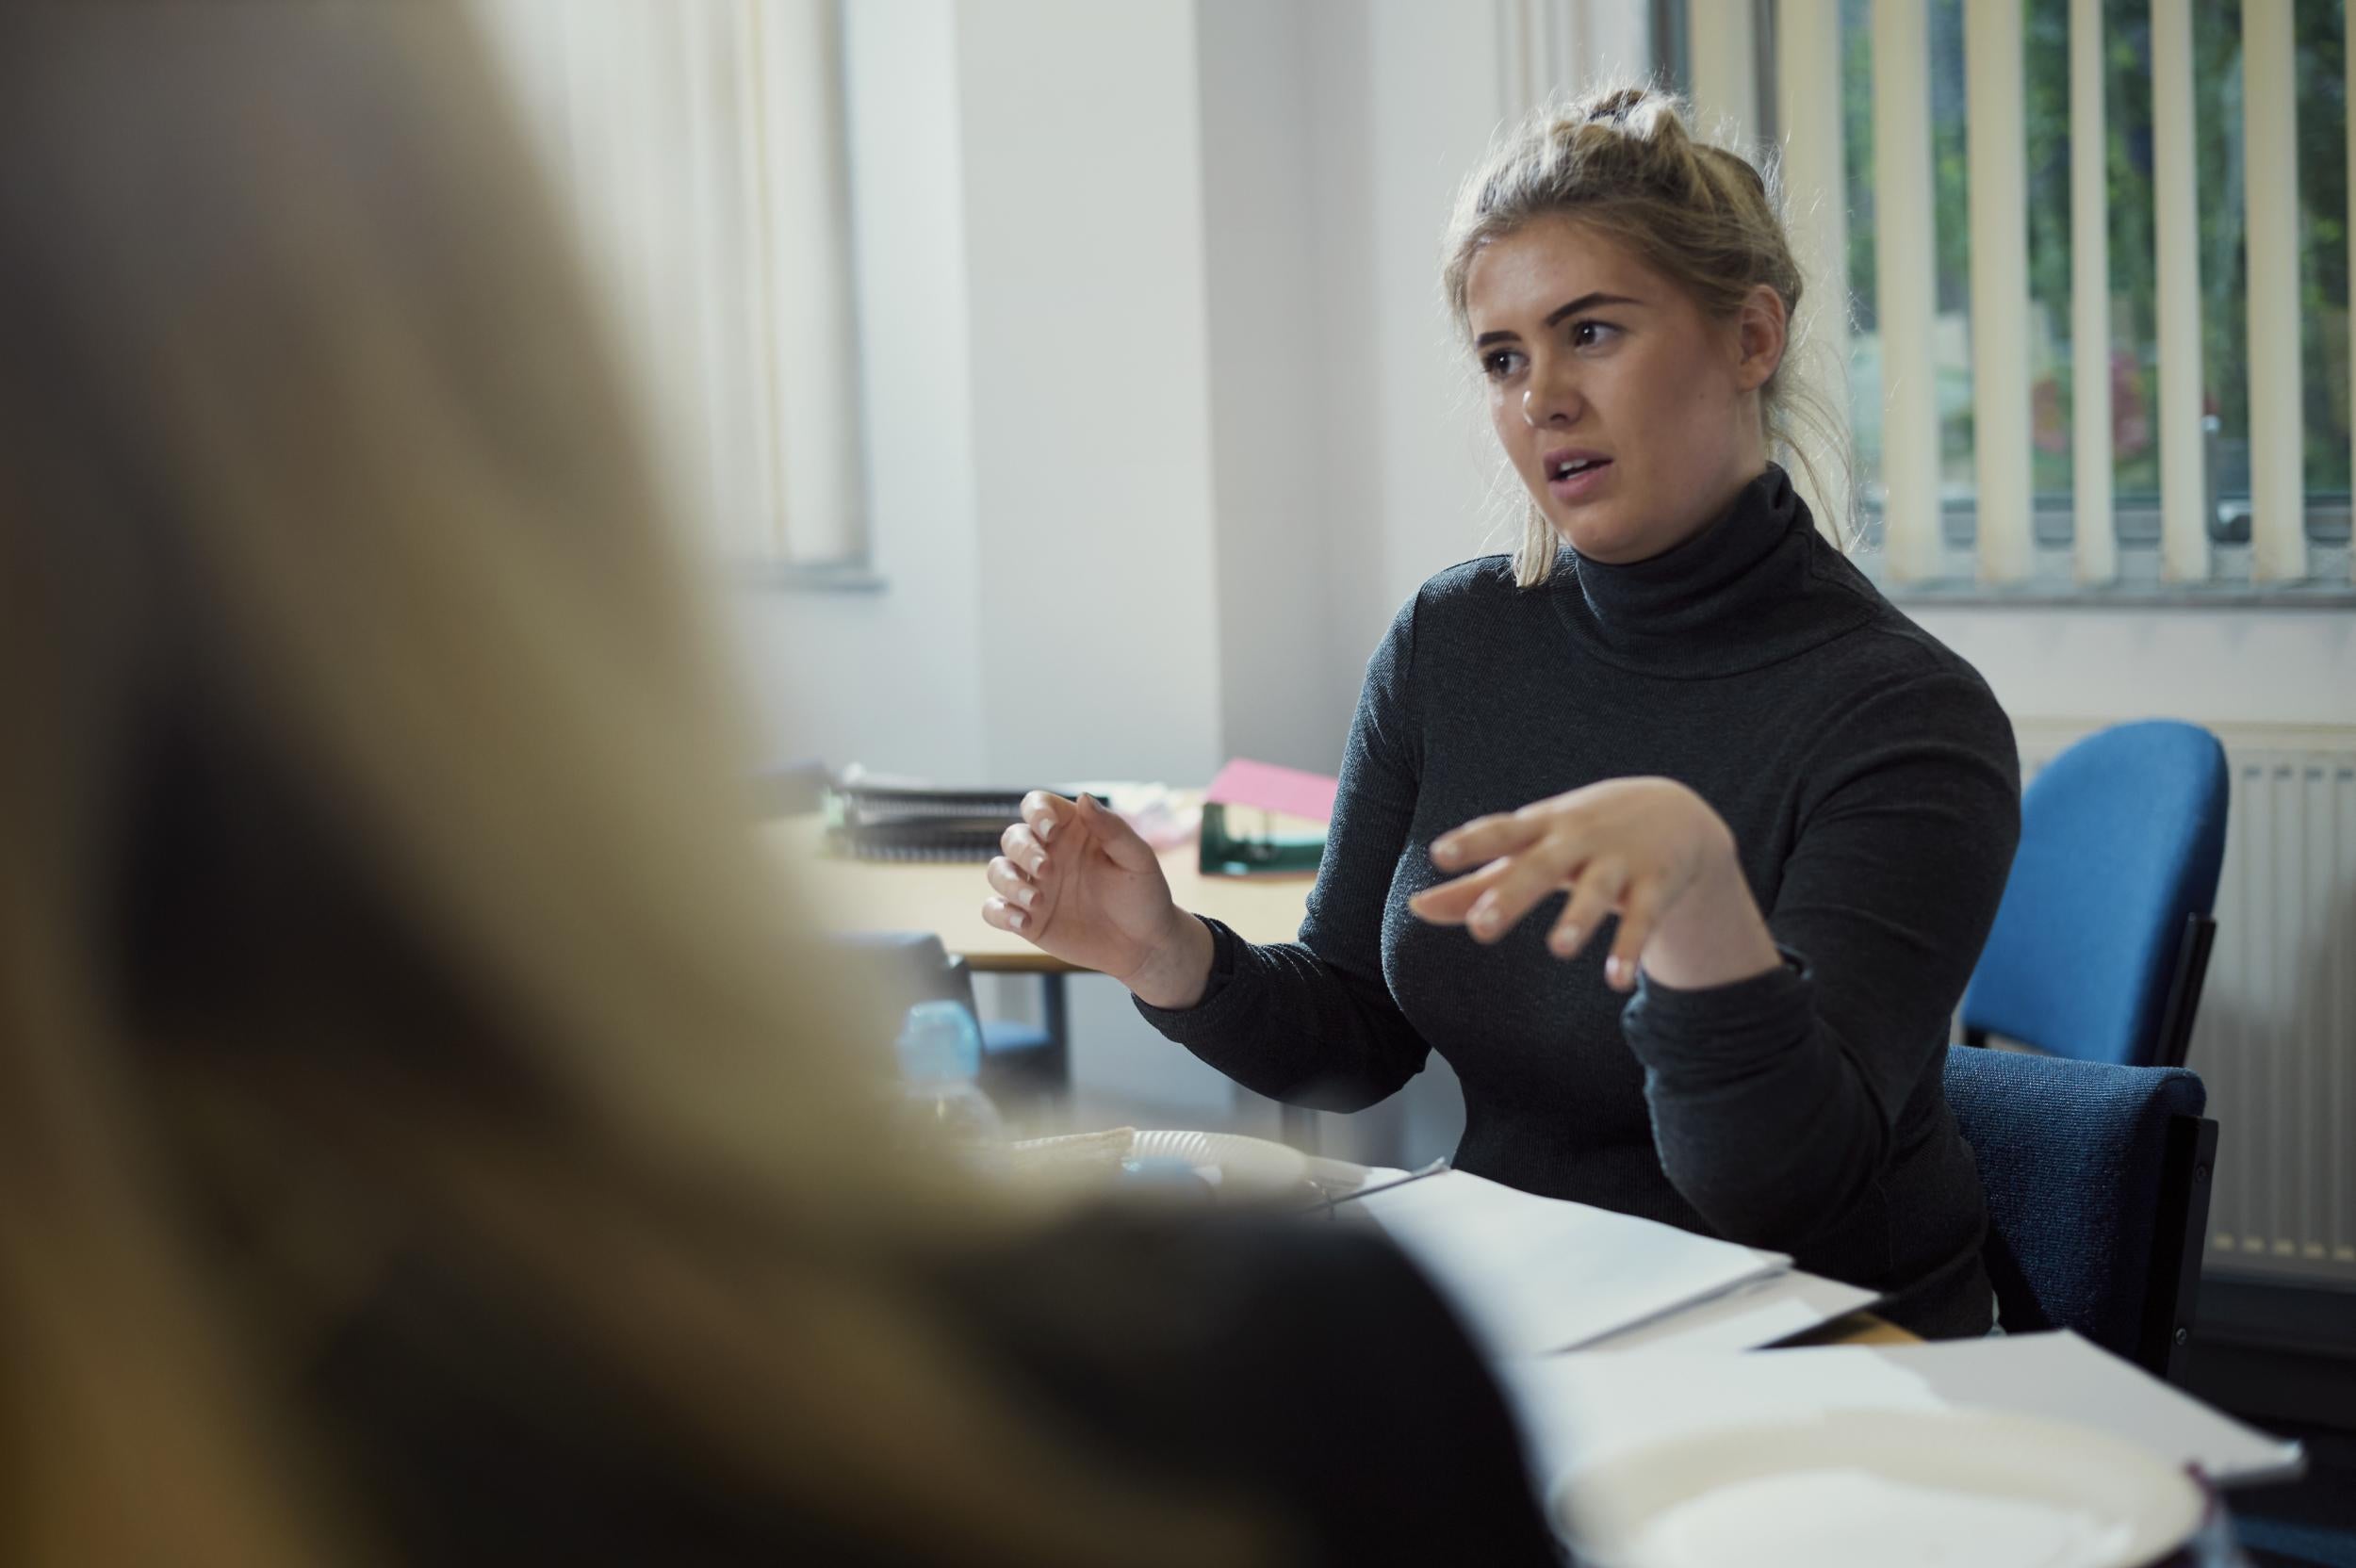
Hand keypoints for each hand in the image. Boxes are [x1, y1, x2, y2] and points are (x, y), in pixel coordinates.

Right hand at [981, 792, 1209, 1006]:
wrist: (1145, 946)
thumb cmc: (1145, 896)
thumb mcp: (1138, 859)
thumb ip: (1113, 828)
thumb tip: (1084, 798)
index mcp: (1073, 832)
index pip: (1038, 806)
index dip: (1036, 812)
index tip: (1049, 830)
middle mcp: (1048, 854)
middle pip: (1013, 837)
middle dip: (1023, 850)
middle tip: (1046, 870)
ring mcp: (1035, 886)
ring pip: (997, 871)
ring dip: (1008, 882)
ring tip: (1036, 902)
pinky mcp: (1028, 919)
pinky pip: (995, 910)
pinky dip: (1000, 913)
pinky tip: (1023, 923)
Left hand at [1406, 778, 1770, 992]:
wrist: (1678, 812)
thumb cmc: (1581, 837)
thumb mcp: (1532, 850)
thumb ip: (1475, 884)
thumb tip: (1414, 909)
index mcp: (1542, 828)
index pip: (1502, 832)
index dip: (1471, 842)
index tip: (1438, 855)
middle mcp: (1579, 841)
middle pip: (1542, 867)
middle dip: (1513, 895)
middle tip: (1481, 929)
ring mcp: (1620, 861)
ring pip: (1598, 891)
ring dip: (1579, 919)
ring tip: (1559, 949)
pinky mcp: (1657, 885)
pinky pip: (1644, 918)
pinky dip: (1630, 948)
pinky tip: (1617, 981)